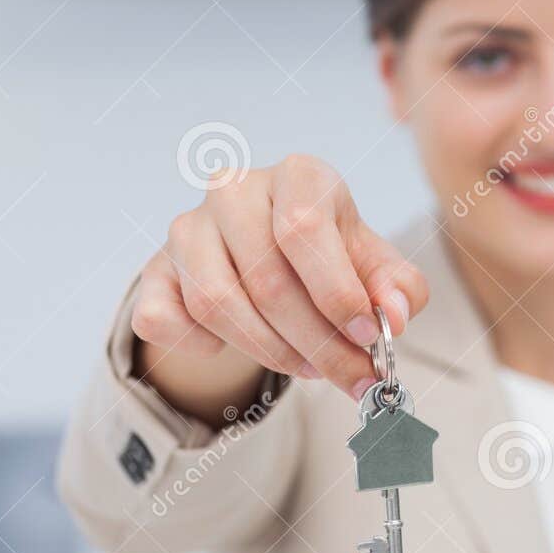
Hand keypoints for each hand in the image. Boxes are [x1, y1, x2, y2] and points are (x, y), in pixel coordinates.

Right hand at [131, 155, 428, 415]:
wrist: (267, 259)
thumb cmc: (329, 258)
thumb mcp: (374, 265)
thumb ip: (398, 287)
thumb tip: (396, 316)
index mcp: (297, 175)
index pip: (304, 227)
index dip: (335, 291)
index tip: (365, 335)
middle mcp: (234, 190)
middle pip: (266, 279)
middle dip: (316, 343)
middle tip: (350, 377)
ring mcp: (186, 229)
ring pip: (217, 305)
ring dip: (272, 352)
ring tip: (311, 368)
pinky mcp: (154, 270)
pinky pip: (166, 320)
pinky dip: (203, 347)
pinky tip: (239, 347)